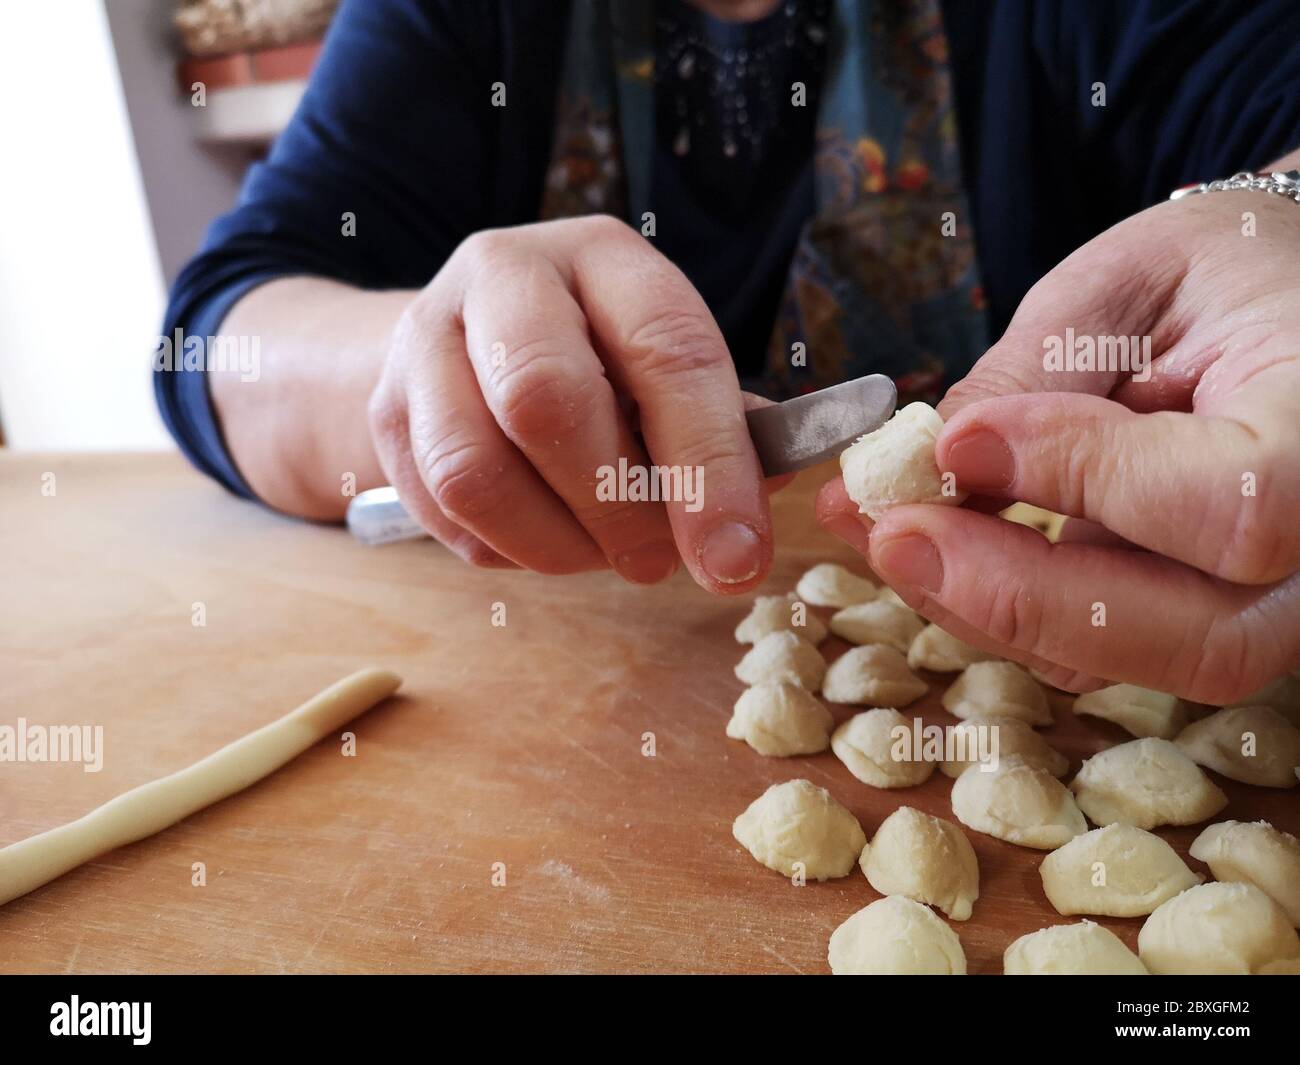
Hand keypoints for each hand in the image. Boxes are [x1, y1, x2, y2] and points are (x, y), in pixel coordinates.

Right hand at [369, 215, 779, 592]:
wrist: (465, 341)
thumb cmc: (593, 358)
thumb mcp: (663, 365)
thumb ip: (718, 428)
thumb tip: (754, 513)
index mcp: (602, 256)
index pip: (665, 350)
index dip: (709, 463)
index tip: (737, 555)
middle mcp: (504, 276)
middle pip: (545, 399)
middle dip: (615, 506)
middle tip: (654, 560)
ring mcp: (426, 340)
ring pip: (475, 472)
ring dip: (555, 543)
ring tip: (602, 555)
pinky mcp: (387, 411)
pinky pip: (443, 513)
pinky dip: (509, 550)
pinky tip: (547, 536)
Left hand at [818, 186, 1299, 701]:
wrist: (1274, 308)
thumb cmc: (1219, 275)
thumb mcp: (1127, 286)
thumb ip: (1037, 376)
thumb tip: (937, 462)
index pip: (1236, 504)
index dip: (1087, 482)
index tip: (961, 440)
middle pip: (1196, 638)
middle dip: (1017, 596)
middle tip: (891, 534)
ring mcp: (1273, 604)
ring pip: (1133, 658)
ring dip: (984, 606)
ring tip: (881, 527)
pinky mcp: (1196, 619)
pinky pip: (1093, 646)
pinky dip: (993, 602)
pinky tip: (924, 540)